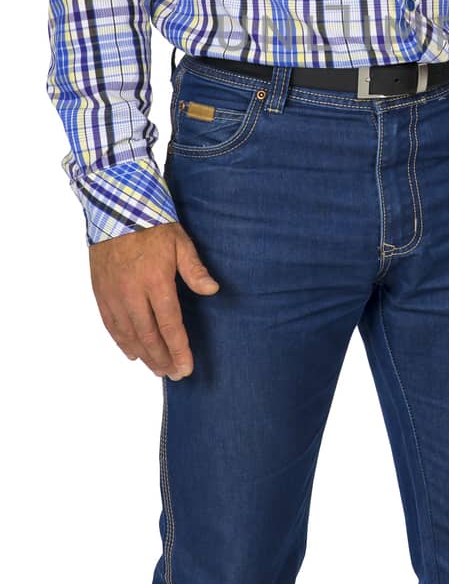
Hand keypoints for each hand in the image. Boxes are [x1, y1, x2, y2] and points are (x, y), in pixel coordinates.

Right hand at [89, 222, 218, 379]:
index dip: (178, 349)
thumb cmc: (153, 224)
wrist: (115, 208)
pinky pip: (111, 324)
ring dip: (144, 355)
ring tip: (157, 369)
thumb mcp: (180, 242)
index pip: (169, 325)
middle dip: (162, 359)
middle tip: (174, 375)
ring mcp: (113, 294)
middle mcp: (132, 292)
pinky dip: (121, 341)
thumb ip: (195, 269)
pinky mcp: (100, 291)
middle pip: (148, 336)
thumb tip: (212, 290)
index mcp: (155, 281)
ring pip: (128, 334)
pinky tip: (132, 353)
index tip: (186, 367)